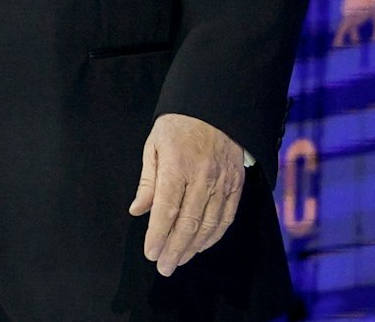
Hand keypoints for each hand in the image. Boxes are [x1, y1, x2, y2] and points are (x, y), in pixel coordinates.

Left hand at [127, 112, 245, 276]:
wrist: (217, 108)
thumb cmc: (178, 126)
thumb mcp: (154, 146)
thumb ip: (148, 181)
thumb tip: (137, 211)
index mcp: (178, 166)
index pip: (167, 209)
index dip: (158, 235)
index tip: (150, 253)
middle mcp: (203, 177)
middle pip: (189, 223)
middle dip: (174, 249)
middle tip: (163, 267)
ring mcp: (223, 183)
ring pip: (209, 225)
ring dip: (193, 247)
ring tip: (178, 260)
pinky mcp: (236, 186)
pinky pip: (226, 218)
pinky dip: (214, 237)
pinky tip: (201, 246)